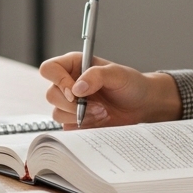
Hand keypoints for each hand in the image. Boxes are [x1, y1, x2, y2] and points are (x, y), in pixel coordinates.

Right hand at [40, 52, 181, 126]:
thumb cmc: (131, 84)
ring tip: (102, 112)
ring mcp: (70, 104)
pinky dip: (83, 126)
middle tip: (97, 105)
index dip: (58, 80)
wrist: (142, 105)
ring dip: (80, 116)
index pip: (50, 69)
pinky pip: (67, 127)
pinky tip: (100, 120)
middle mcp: (69, 83)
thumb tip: (76, 88)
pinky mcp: (75, 121)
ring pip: (57, 113)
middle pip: (51, 95)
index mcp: (74, 65)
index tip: (75, 91)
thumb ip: (96, 75)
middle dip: (73, 104)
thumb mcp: (117, 74)